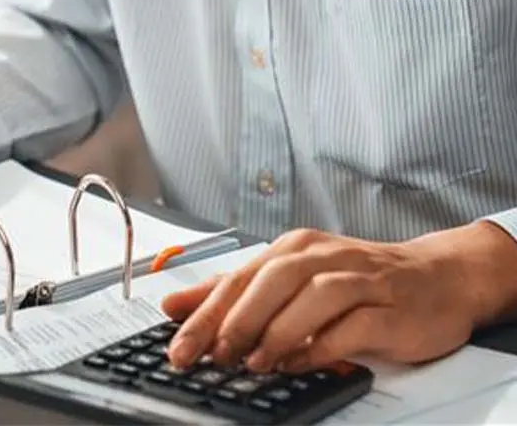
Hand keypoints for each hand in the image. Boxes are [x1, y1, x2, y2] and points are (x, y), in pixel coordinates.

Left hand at [160, 227, 492, 372]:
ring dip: (279, 332)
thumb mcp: (289, 278)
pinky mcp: (391, 307)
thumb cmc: (358, 279)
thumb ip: (233, 292)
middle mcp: (323, 257)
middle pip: (271, 281)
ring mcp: (360, 279)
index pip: (239, 278)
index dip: (205, 314)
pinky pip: (353, 325)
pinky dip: (323, 345)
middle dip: (237, 322)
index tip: (180, 347)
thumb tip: (175, 305)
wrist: (437, 277)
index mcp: (294, 248)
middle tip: (215, 356)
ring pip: (312, 298)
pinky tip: (301, 362)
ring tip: (256, 363)